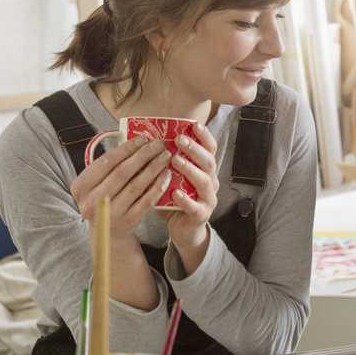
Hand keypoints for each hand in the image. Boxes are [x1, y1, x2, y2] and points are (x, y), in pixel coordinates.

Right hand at [70, 135, 171, 244]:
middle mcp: (92, 201)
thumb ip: (110, 165)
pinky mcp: (128, 221)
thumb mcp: (97, 182)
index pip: (106, 162)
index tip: (143, 138)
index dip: (127, 148)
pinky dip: (158, 186)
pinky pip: (147, 200)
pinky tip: (166, 174)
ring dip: (153, 168)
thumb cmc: (104, 197)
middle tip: (158, 144)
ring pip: (136, 185)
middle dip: (143, 155)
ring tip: (165, 156)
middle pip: (122, 172)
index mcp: (81, 187)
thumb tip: (137, 141)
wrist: (108, 230)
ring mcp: (111, 213)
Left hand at [161, 123, 218, 258]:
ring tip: (175, 161)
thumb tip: (144, 141)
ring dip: (190, 170)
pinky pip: (195, 207)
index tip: (194, 125)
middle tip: (180, 140)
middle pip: (209, 162)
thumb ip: (164, 163)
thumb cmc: (175, 199)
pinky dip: (186, 200)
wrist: (183, 229)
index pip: (210, 149)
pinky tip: (175, 193)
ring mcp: (208, 199)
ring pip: (204, 182)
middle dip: (195, 149)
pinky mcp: (201, 215)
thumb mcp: (171, 178)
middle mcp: (211, 182)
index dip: (204, 136)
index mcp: (205, 170)